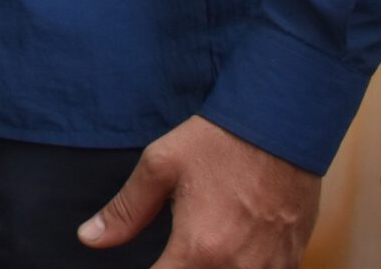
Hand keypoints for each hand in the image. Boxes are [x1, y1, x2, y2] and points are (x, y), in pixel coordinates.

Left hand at [79, 115, 318, 266]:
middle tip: (169, 253)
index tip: (147, 263)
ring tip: (199, 248)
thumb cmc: (218, 142)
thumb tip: (89, 239)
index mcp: (200, 250)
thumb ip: (125, 211)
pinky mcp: (291, 262)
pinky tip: (228, 253)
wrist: (281, 126)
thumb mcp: (160, 167)